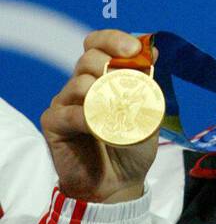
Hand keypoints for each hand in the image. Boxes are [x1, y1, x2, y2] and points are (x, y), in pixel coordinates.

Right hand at [41, 31, 160, 203]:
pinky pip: (68, 112)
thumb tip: (154, 51)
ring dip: (103, 96)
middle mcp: (81, 84)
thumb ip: (148, 84)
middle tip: (126, 85)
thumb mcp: (149, 112)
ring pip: (79, 82)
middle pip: (88, 58)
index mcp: (102, 75)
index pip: (98, 43)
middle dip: (110, 66)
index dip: (113, 40)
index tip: (132, 49)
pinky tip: (100, 128)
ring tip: (117, 115)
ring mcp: (65, 103)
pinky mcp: (54, 124)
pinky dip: (88, 118)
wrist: (121, 183)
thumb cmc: (132, 145)